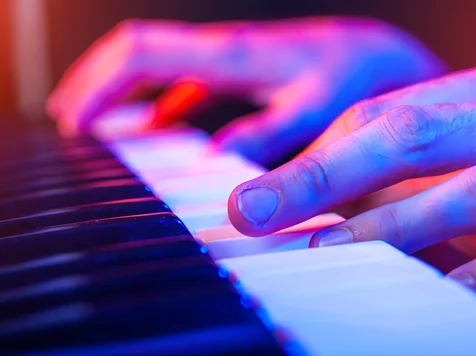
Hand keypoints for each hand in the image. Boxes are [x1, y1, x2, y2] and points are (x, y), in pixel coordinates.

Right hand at [47, 17, 445, 164]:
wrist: (383, 58)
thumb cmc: (356, 79)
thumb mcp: (317, 111)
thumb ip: (268, 135)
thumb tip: (214, 161)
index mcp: (232, 55)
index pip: (143, 55)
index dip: (101, 84)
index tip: (75, 122)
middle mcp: (224, 52)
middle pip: (138, 54)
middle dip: (97, 84)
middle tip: (69, 123)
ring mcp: (231, 62)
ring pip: (160, 69)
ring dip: (124, 94)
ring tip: (97, 129)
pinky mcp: (243, 75)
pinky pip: (187, 83)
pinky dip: (161, 105)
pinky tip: (158, 130)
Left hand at [227, 60, 475, 310]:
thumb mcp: (471, 160)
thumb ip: (405, 172)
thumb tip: (307, 199)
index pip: (385, 115)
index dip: (320, 158)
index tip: (266, 197)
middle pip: (410, 135)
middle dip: (324, 176)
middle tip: (255, 211)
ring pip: (469, 192)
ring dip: (390, 227)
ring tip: (326, 255)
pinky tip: (436, 297)